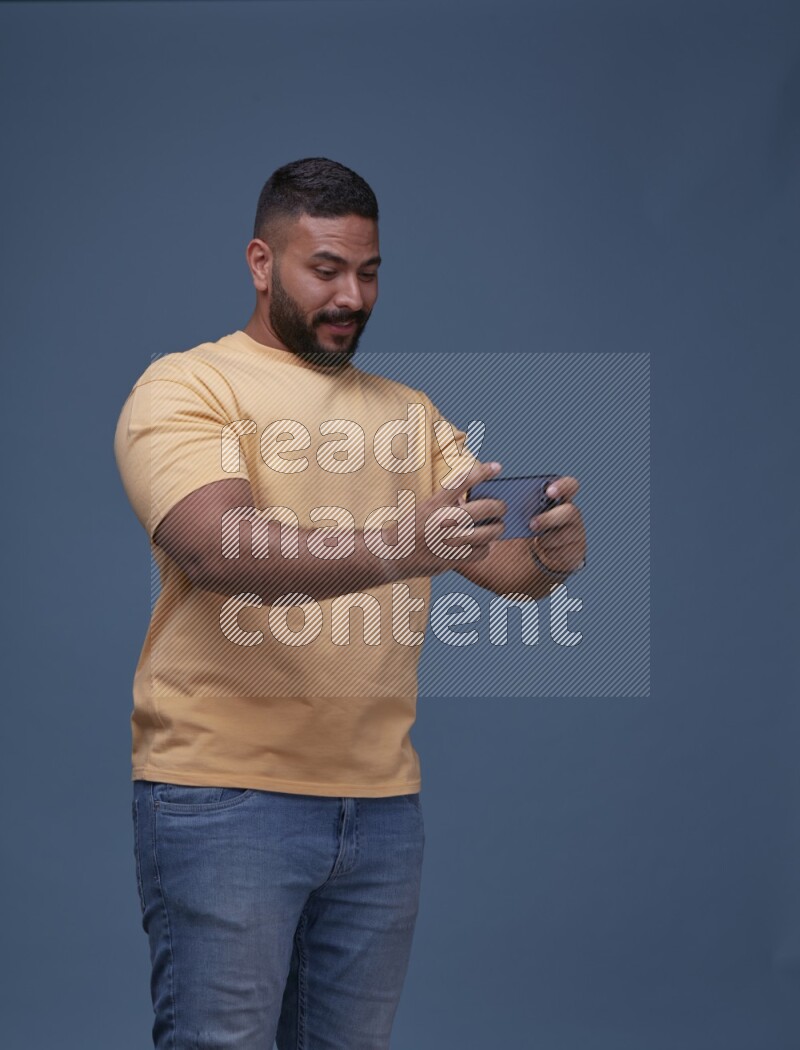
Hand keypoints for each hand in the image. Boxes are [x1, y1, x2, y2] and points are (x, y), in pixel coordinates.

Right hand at [408, 460, 507, 576]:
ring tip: (498, 526)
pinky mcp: (456, 558)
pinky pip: (483, 550)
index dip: (484, 471)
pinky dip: (486, 546)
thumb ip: (449, 503)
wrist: (393, 554)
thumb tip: (475, 503)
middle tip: (502, 507)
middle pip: (488, 507)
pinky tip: (484, 544)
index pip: (465, 480)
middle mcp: (446, 520)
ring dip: (498, 527)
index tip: (498, 467)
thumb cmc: (412, 528)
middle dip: (500, 506)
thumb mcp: (426, 508)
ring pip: (491, 531)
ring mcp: (452, 540)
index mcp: (437, 503)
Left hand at [529, 476, 585, 574]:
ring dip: (545, 539)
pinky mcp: (576, 550)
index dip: (562, 486)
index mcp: (562, 498)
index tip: (548, 492)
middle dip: (549, 518)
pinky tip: (545, 550)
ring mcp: (577, 532)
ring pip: (563, 535)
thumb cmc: (533, 525)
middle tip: (532, 525)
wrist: (544, 551)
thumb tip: (505, 505)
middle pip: (569, 511)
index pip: (570, 485)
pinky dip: (549, 552)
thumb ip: (524, 506)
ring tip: (536, 540)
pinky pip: (562, 552)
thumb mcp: (528, 513)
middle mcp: (573, 513)